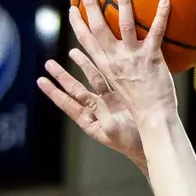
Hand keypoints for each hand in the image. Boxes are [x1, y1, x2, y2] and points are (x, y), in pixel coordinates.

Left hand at [38, 48, 145, 171]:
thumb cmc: (132, 143)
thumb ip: (100, 115)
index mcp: (90, 121)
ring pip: (92, 80)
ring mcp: (110, 102)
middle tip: (49, 64)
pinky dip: (103, 67)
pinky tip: (97, 56)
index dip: (54, 92)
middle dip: (62, 76)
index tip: (41, 81)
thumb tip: (87, 100)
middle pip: (75, 89)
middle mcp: (97, 110)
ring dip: (82, 66)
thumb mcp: (113, 130)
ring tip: (72, 52)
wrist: (155, 140)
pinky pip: (110, 78)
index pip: (67, 104)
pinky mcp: (123, 96)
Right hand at [68, 0, 177, 120]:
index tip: (72, 9)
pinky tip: (164, 0)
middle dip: (91, 7)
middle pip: (99, 29)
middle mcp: (114, 60)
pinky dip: (160, 15)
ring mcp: (132, 58)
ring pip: (124, 25)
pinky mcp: (151, 58)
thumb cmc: (141, 103)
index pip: (86, 42)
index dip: (78, 25)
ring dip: (122, 4)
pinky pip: (155, 32)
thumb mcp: (123, 85)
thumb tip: (125, 56)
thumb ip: (120, 69)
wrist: (153, 117)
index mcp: (105, 66)